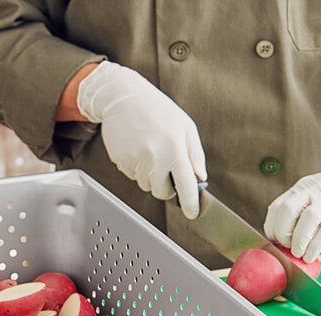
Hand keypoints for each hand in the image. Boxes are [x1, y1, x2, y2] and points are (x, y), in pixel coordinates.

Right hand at [76, 61, 206, 218]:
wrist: (123, 96)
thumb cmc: (156, 110)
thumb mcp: (184, 126)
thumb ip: (194, 154)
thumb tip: (200, 178)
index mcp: (174, 147)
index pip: (186, 185)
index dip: (190, 203)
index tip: (192, 213)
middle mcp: (155, 157)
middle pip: (162, 192)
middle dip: (166, 187)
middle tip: (166, 169)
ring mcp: (135, 161)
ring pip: (146, 185)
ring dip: (150, 176)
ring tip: (149, 151)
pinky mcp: (121, 162)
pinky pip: (132, 176)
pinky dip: (136, 168)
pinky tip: (137, 149)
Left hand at [264, 166, 320, 262]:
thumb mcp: (314, 196)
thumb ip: (299, 211)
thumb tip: (281, 240)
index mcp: (301, 188)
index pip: (276, 207)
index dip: (271, 227)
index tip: (272, 240)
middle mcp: (312, 191)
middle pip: (287, 210)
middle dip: (282, 232)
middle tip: (285, 245)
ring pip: (308, 218)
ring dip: (298, 240)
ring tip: (297, 253)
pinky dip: (314, 247)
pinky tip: (310, 256)